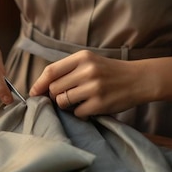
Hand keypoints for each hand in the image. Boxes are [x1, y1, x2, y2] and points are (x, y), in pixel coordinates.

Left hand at [29, 50, 146, 117]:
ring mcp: (94, 88)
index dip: (39, 83)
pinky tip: (89, 107)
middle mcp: (87, 71)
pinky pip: (77, 113)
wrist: (138, 79)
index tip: (33, 92)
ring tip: (77, 101)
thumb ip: (68, 70)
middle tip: (64, 97)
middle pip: (54, 88)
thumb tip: (42, 87)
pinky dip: (80, 113)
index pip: (51, 71)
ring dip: (66, 105)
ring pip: (63, 101)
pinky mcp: (100, 104)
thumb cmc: (109, 71)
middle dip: (54, 96)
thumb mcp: (90, 61)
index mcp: (82, 57)